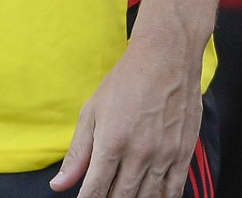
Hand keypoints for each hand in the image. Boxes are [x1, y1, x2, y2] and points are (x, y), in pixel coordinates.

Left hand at [49, 33, 202, 196]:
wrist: (165, 58)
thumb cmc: (124, 82)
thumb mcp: (91, 112)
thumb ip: (77, 153)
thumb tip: (58, 185)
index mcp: (112, 142)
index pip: (95, 191)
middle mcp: (139, 153)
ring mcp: (164, 155)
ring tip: (122, 196)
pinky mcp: (183, 153)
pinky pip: (173, 190)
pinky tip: (150, 197)